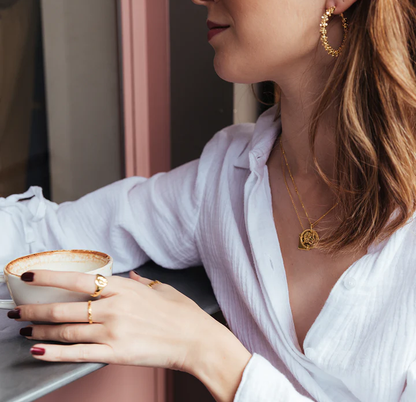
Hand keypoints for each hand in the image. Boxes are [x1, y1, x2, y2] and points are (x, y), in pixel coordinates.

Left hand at [8, 270, 218, 372]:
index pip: (79, 280)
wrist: (196, 340)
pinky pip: (77, 353)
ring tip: (26, 328)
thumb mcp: (162, 289)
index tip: (30, 276)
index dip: (50, 277)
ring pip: (67, 329)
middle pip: (65, 306)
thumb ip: (142, 282)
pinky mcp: (115, 353)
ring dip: (42, 328)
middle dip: (36, 307)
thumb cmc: (182, 313)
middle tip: (18, 308)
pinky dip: (54, 351)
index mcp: (125, 288)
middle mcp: (115, 308)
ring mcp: (113, 331)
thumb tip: (131, 275)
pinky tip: (39, 348)